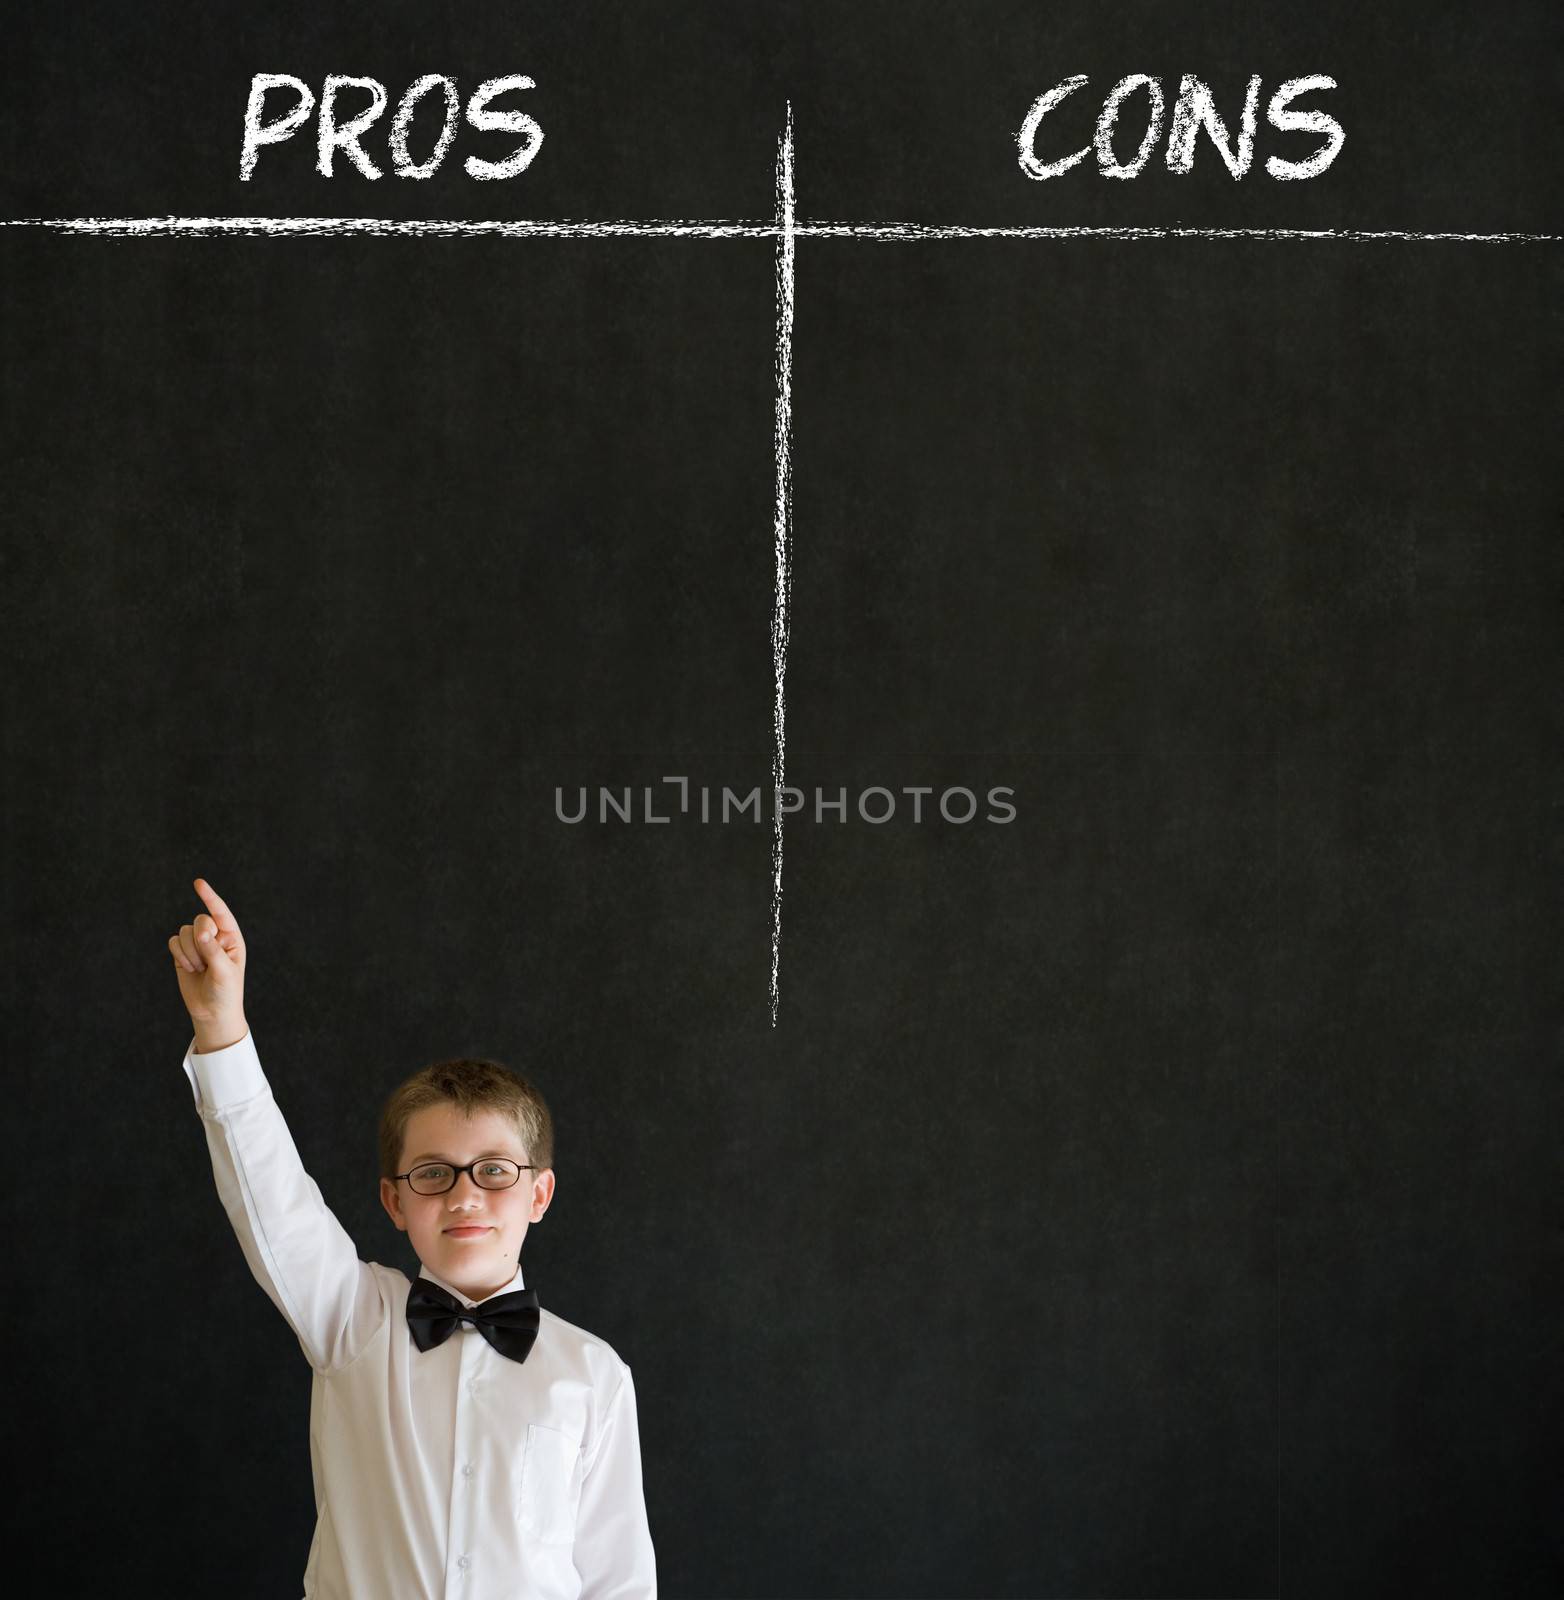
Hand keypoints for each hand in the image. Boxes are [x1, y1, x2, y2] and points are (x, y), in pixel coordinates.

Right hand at [169, 877, 247, 1029]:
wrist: (212, 1012)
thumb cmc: (225, 991)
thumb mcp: (224, 971)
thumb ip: (213, 950)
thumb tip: (202, 931)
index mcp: (232, 938)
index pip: (221, 912)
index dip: (209, 897)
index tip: (198, 883)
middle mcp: (215, 937)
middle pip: (200, 920)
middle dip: (200, 938)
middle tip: (205, 961)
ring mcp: (198, 944)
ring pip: (184, 932)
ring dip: (189, 952)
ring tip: (199, 969)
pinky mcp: (182, 953)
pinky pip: (173, 942)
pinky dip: (179, 955)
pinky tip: (189, 969)